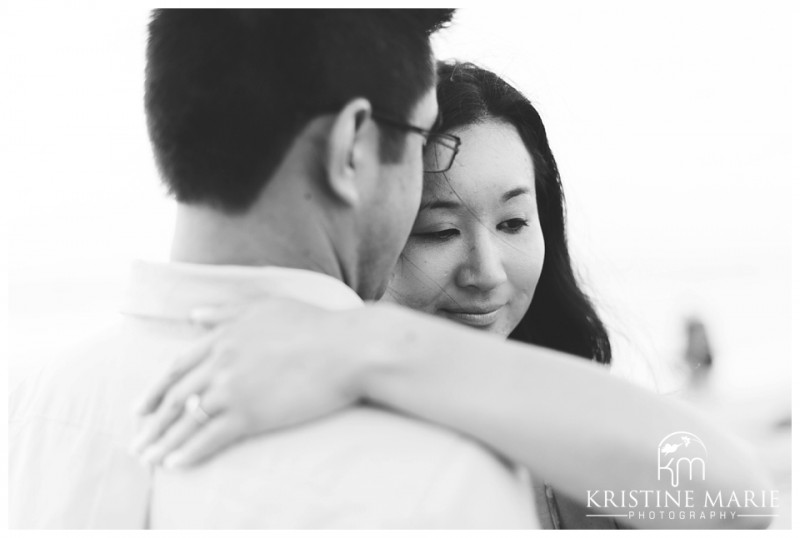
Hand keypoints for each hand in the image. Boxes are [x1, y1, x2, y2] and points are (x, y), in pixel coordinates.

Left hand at [129, 297, 365, 468]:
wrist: (348, 348)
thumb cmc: (314, 325)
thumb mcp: (266, 306)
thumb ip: (225, 310)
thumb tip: (192, 315)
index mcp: (223, 337)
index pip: (177, 367)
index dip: (155, 390)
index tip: (140, 409)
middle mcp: (221, 362)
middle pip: (175, 397)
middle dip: (151, 424)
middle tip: (136, 443)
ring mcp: (233, 389)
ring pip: (186, 420)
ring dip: (162, 443)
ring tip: (147, 459)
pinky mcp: (251, 414)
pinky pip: (210, 438)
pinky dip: (189, 453)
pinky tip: (175, 464)